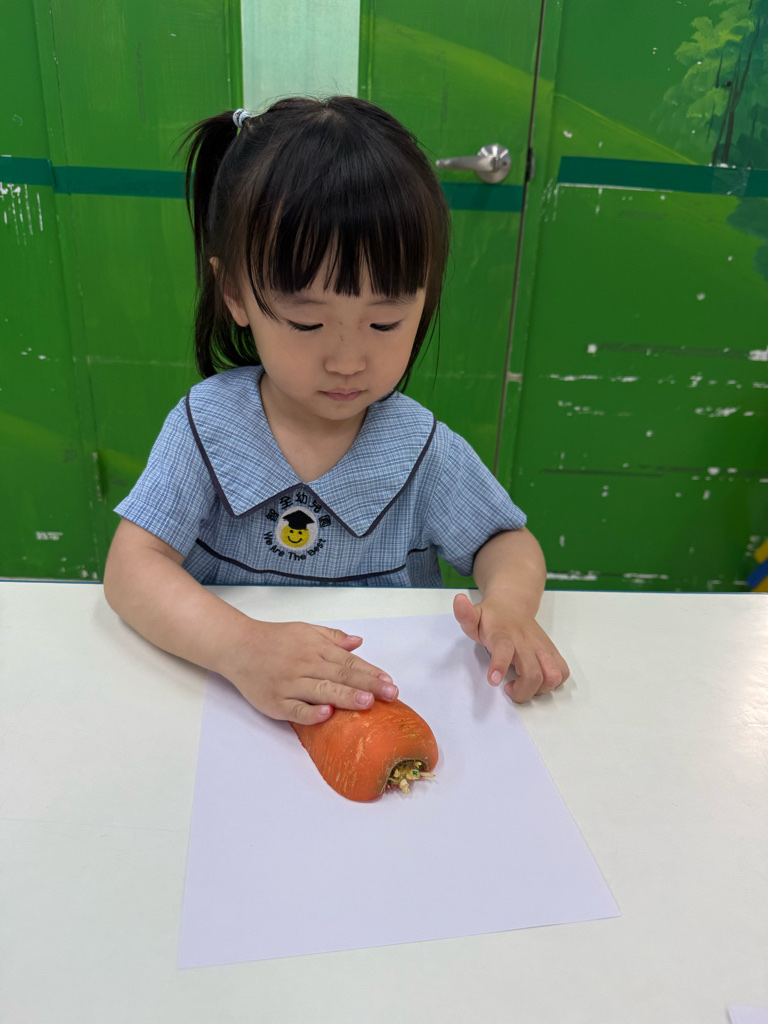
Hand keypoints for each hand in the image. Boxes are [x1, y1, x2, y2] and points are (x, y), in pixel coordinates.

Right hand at [220, 620, 397, 723]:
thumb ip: (332, 637)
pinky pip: (295, 709)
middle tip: (390, 694)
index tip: (389, 682)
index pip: (349, 662)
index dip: (370, 672)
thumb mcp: (305, 630)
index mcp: (315, 648)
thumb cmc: (273, 639)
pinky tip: (327, 714)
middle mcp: (305, 665)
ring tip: (367, 703)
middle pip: (340, 676)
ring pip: (321, 692)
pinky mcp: (275, 702)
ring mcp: (289, 684)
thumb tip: (359, 642)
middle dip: (367, 686)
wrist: (237, 646)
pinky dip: (311, 712)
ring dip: (345, 697)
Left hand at [453, 593, 568, 701]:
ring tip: (523, 685)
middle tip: (508, 688)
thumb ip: (465, 615)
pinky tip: (536, 681)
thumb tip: (458, 601)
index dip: (500, 665)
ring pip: (552, 675)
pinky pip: (562, 672)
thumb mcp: (474, 616)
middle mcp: (526, 641)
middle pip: (533, 672)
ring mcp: (542, 647)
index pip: (504, 648)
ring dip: (538, 689)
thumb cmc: (491, 618)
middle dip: (522, 690)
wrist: (512, 604)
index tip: (493, 680)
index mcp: (504, 634)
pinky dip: (553, 683)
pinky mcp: (552, 651)